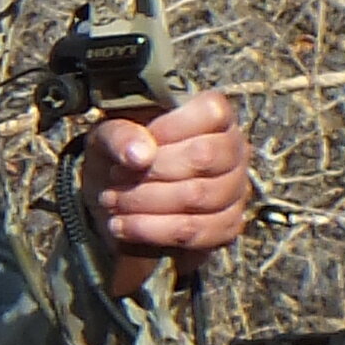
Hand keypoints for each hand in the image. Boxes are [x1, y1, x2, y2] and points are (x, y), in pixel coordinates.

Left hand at [86, 89, 254, 295]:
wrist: (116, 198)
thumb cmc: (121, 156)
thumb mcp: (108, 136)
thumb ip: (120, 136)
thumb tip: (141, 155)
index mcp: (213, 116)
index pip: (212, 112)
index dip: (172, 128)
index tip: (138, 145)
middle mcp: (233, 150)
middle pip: (204, 156)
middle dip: (151, 171)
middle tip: (115, 178)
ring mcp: (236, 190)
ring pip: (198, 196)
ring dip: (147, 203)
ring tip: (113, 202)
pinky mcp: (228, 225)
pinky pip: (197, 231)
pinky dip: (153, 231)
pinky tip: (125, 226)